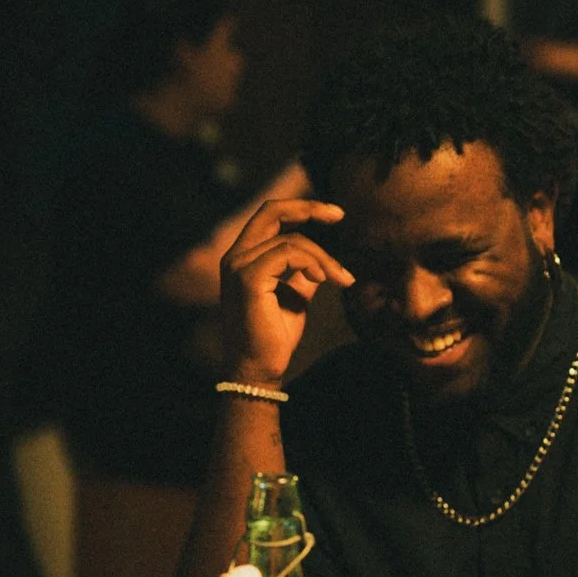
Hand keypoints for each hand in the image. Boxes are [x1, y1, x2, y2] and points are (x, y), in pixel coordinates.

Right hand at [219, 199, 354, 385]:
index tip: (334, 214)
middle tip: (339, 214)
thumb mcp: (294, 296)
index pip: (269, 216)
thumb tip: (321, 261)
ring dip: (323, 258)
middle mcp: (236, 256)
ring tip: (341, 279)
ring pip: (291, 240)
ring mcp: (239, 266)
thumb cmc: (274, 335)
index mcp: (243, 256)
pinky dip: (313, 264)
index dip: (301, 208)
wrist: (260, 368)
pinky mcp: (249, 279)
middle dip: (309, 208)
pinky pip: (288, 254)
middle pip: (272, 211)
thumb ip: (302, 274)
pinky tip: (323, 280)